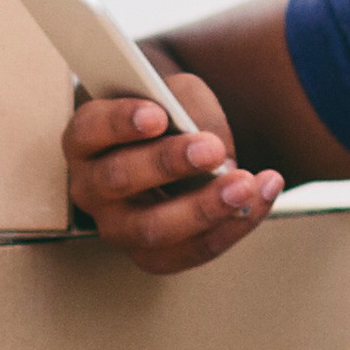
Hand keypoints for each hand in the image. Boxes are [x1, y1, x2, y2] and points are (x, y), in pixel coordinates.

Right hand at [65, 74, 279, 274]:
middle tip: (213, 148)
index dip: (120, 122)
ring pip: (153, 228)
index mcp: (86, 139)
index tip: (158, 115)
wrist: (187, 149)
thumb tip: (206, 136)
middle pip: (119, 179)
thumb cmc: (174, 115)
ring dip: (205, 207)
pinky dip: (232, 226)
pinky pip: (190, 251)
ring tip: (246, 183)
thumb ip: (185, 106)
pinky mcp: (152, 255)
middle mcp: (91, 187)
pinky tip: (263, 194)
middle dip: (168, 163)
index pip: (90, 129)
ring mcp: (117, 227)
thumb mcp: (178, 94)